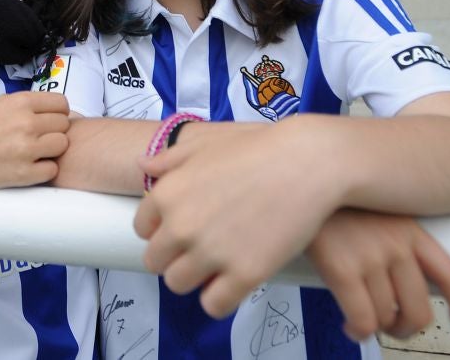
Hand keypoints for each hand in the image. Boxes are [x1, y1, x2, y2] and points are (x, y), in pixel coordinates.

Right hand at [0, 91, 70, 187]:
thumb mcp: (2, 103)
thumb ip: (29, 104)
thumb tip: (56, 110)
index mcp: (21, 102)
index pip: (61, 104)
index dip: (58, 112)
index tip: (49, 120)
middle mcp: (27, 123)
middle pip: (64, 125)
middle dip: (54, 131)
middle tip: (40, 137)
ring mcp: (27, 149)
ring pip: (62, 145)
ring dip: (52, 150)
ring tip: (37, 151)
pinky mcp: (25, 173)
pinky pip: (52, 169)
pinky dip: (45, 169)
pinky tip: (32, 166)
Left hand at [134, 118, 342, 317]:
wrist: (307, 162)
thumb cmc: (258, 147)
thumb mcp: (206, 144)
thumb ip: (169, 159)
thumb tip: (141, 165)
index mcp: (167, 193)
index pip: (142, 229)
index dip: (162, 231)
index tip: (184, 230)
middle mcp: (181, 226)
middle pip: (155, 262)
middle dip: (174, 257)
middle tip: (201, 249)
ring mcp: (211, 252)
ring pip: (178, 285)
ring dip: (194, 279)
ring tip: (217, 266)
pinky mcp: (244, 275)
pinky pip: (213, 305)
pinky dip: (220, 298)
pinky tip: (234, 282)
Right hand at [307, 209, 449, 341]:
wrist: (299, 175)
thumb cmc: (333, 198)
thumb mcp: (376, 209)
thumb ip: (393, 240)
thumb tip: (398, 283)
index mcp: (412, 229)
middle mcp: (396, 244)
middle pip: (420, 311)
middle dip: (406, 327)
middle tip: (392, 325)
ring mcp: (370, 256)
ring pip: (387, 318)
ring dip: (377, 327)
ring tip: (362, 318)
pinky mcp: (342, 268)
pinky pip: (362, 320)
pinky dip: (358, 331)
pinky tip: (350, 326)